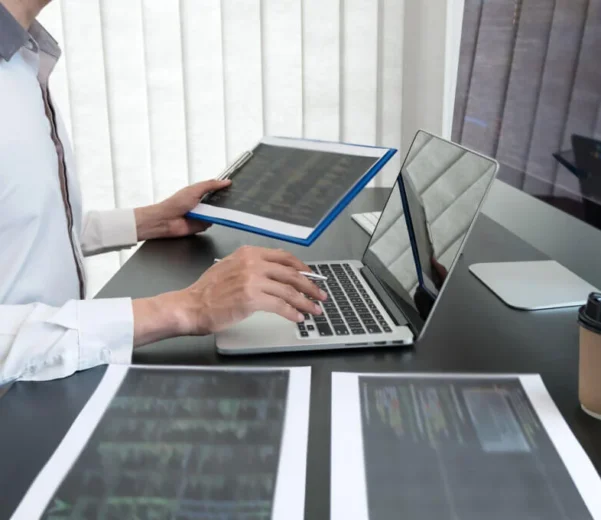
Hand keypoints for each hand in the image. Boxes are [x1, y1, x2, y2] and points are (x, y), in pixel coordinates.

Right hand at [131, 246, 327, 345]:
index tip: (311, 276)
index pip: (284, 257)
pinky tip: (298, 317)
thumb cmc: (208, 291)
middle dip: (310, 286)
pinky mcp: (252, 299)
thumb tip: (278, 275)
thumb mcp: (230, 267)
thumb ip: (253, 266)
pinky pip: (280, 306)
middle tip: (320, 295)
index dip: (302, 267)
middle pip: (291, 273)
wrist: (192, 305)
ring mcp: (253, 280)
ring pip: (289, 291)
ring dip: (305, 302)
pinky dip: (292, 312)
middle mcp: (253, 263)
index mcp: (249, 253)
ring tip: (314, 310)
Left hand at [134, 179, 231, 240]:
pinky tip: (223, 217)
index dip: (224, 188)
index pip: (215, 189)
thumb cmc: (175, 203)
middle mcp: (202, 204)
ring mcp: (204, 215)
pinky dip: (218, 220)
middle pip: (219, 201)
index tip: (236, 186)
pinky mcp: (204, 225)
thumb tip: (225, 181)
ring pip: (219, 212)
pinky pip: (215, 222)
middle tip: (237, 198)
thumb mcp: (195, 190)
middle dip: (226, 200)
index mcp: (199, 193)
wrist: (167, 220)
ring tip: (232, 207)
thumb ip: (210, 185)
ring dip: (223, 211)